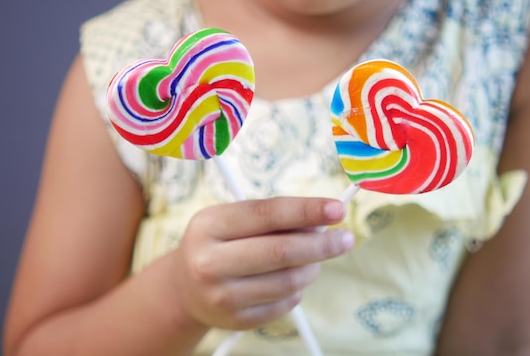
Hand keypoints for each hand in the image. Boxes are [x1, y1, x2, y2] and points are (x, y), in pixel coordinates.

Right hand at [171, 197, 353, 329]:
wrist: (184, 288)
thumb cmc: (220, 243)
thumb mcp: (233, 219)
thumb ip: (274, 217)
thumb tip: (322, 220)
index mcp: (209, 225)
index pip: (267, 214)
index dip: (306, 210)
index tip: (338, 208)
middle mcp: (209, 262)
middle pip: (281, 252)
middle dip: (321, 244)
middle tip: (345, 239)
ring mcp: (220, 296)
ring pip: (288, 281)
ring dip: (312, 267)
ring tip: (314, 258)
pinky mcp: (235, 321)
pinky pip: (284, 303)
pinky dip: (298, 289)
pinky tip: (292, 279)